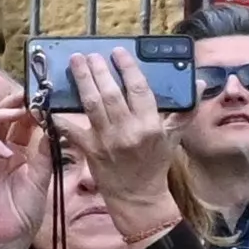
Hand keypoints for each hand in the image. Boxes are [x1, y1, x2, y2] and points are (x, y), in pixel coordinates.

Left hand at [54, 46, 183, 241]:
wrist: (138, 196)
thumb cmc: (156, 164)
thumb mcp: (175, 137)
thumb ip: (185, 109)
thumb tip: (198, 83)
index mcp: (151, 125)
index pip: (139, 89)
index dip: (128, 68)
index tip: (118, 52)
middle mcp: (128, 131)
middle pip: (111, 94)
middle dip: (99, 70)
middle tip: (90, 54)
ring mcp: (107, 140)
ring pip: (92, 105)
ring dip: (82, 82)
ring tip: (76, 63)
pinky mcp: (89, 150)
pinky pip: (70, 129)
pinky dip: (59, 116)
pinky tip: (50, 101)